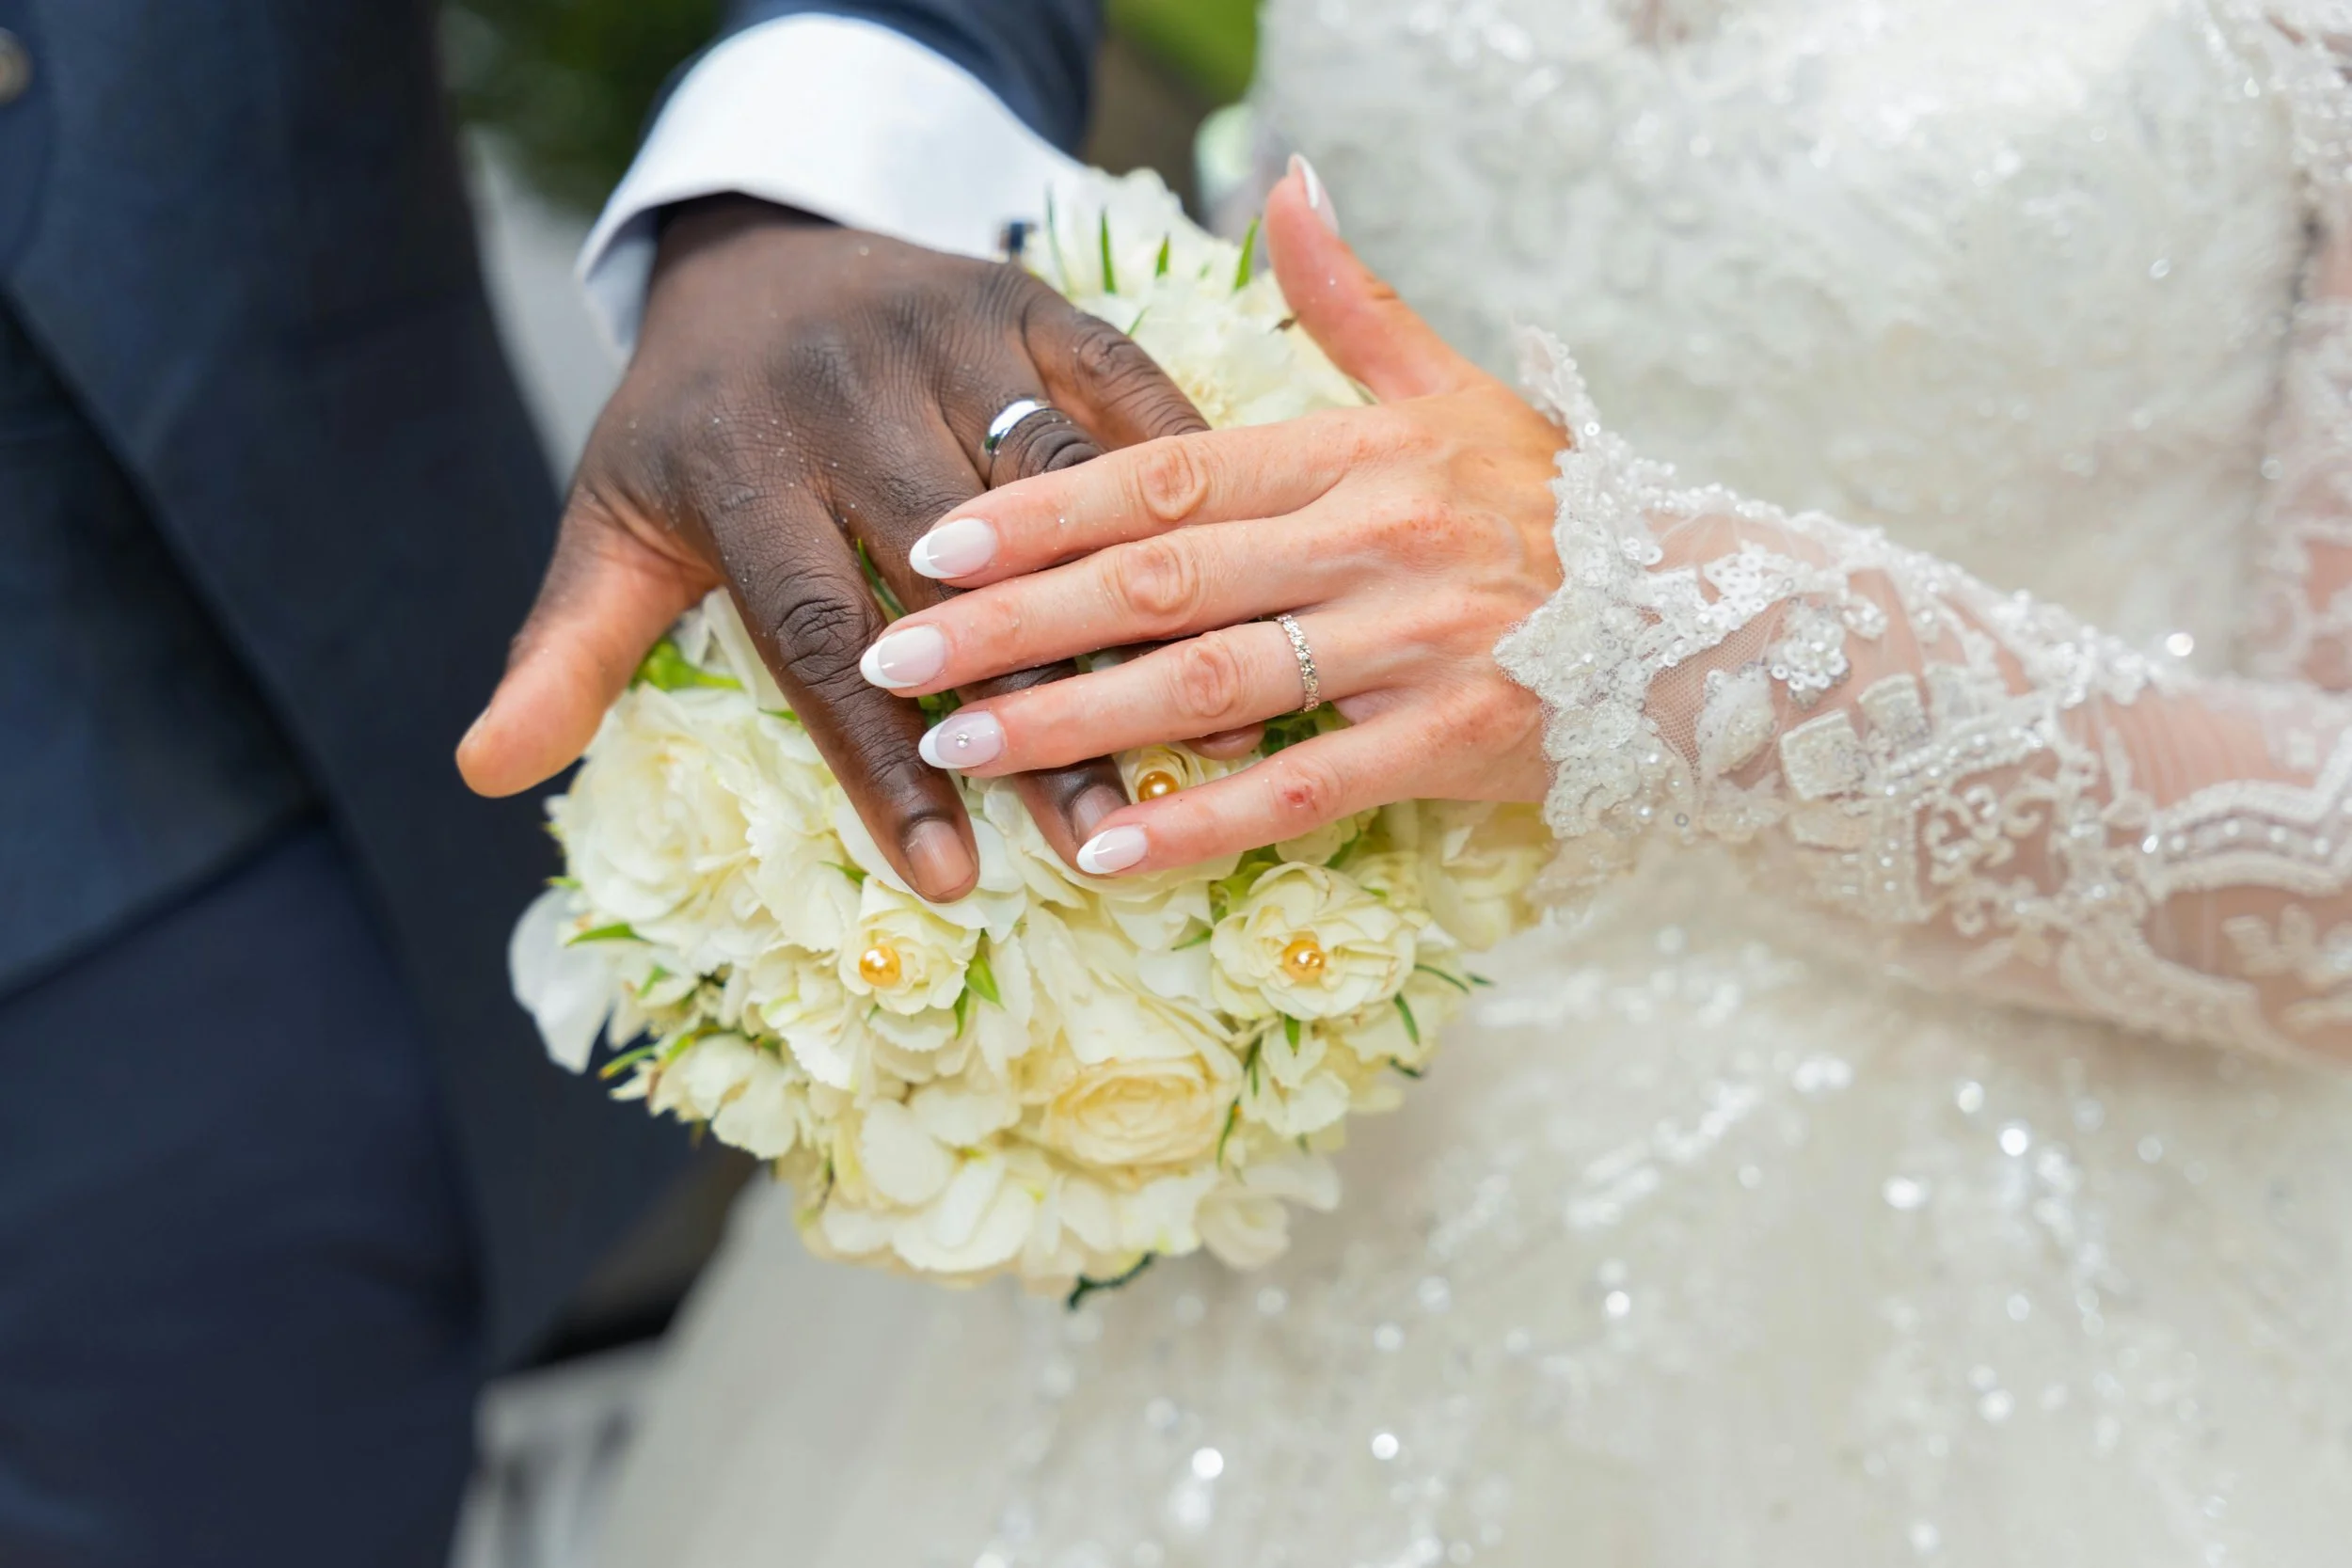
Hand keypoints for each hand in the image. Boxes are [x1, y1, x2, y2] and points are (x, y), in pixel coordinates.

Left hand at [455, 197, 1205, 900]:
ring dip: (1127, 615)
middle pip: (951, 576)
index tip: (947, 877)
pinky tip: (1237, 585)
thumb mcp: (613, 524)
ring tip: (1196, 735)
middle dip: (1028, 711)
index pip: (816, 634)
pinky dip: (1179, 481)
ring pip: (1049, 491)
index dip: (882, 763)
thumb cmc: (694, 424)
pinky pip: (1118, 386)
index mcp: (735, 457)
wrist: (758, 246)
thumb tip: (485, 774)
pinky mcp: (1026, 294)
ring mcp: (942, 329)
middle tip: (1096, 833)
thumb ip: (569, 649)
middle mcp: (840, 388)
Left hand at [853, 159, 1561, 875]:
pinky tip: (1108, 852)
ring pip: (1214, 686)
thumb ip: (1351, 301)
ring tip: (962, 753)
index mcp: (1354, 453)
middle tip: (894, 657)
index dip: (1038, 509)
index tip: (931, 542)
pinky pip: (1309, 789)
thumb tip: (1285, 181)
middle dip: (1015, 623)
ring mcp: (1413, 645)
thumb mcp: (1457, 388)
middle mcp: (1372, 540)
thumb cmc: (1556, 505)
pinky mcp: (1454, 741)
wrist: (1707, 616)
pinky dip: (1205, 823)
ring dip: (1077, 723)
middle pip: (1159, 583)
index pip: (1163, 476)